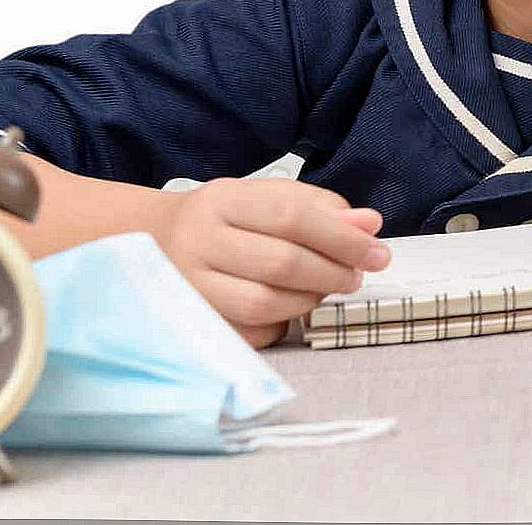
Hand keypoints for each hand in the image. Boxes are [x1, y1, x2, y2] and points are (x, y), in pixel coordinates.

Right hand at [156, 178, 389, 348]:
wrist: (154, 241)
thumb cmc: (225, 219)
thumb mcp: (268, 197)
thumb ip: (321, 208)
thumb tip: (369, 224)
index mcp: (222, 200)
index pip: (292, 217)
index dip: (343, 238)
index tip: (377, 252)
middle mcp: (198, 242)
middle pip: (281, 263)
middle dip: (332, 273)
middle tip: (355, 275)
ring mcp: (187, 287)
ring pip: (265, 304)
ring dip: (309, 301)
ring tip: (323, 289)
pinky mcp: (190, 324)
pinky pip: (250, 334)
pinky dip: (281, 325)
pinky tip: (289, 308)